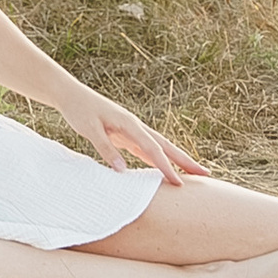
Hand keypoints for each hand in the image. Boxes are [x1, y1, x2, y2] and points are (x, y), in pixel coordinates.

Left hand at [61, 82, 202, 180]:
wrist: (71, 94)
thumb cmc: (79, 110)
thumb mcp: (89, 129)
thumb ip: (106, 149)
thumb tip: (123, 171)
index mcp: (129, 124)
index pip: (153, 149)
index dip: (167, 166)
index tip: (180, 183)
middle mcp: (135, 126)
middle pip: (165, 146)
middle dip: (185, 161)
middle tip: (206, 175)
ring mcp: (132, 130)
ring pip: (159, 148)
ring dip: (176, 161)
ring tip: (194, 174)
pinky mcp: (126, 135)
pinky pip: (147, 150)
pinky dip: (159, 160)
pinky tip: (166, 170)